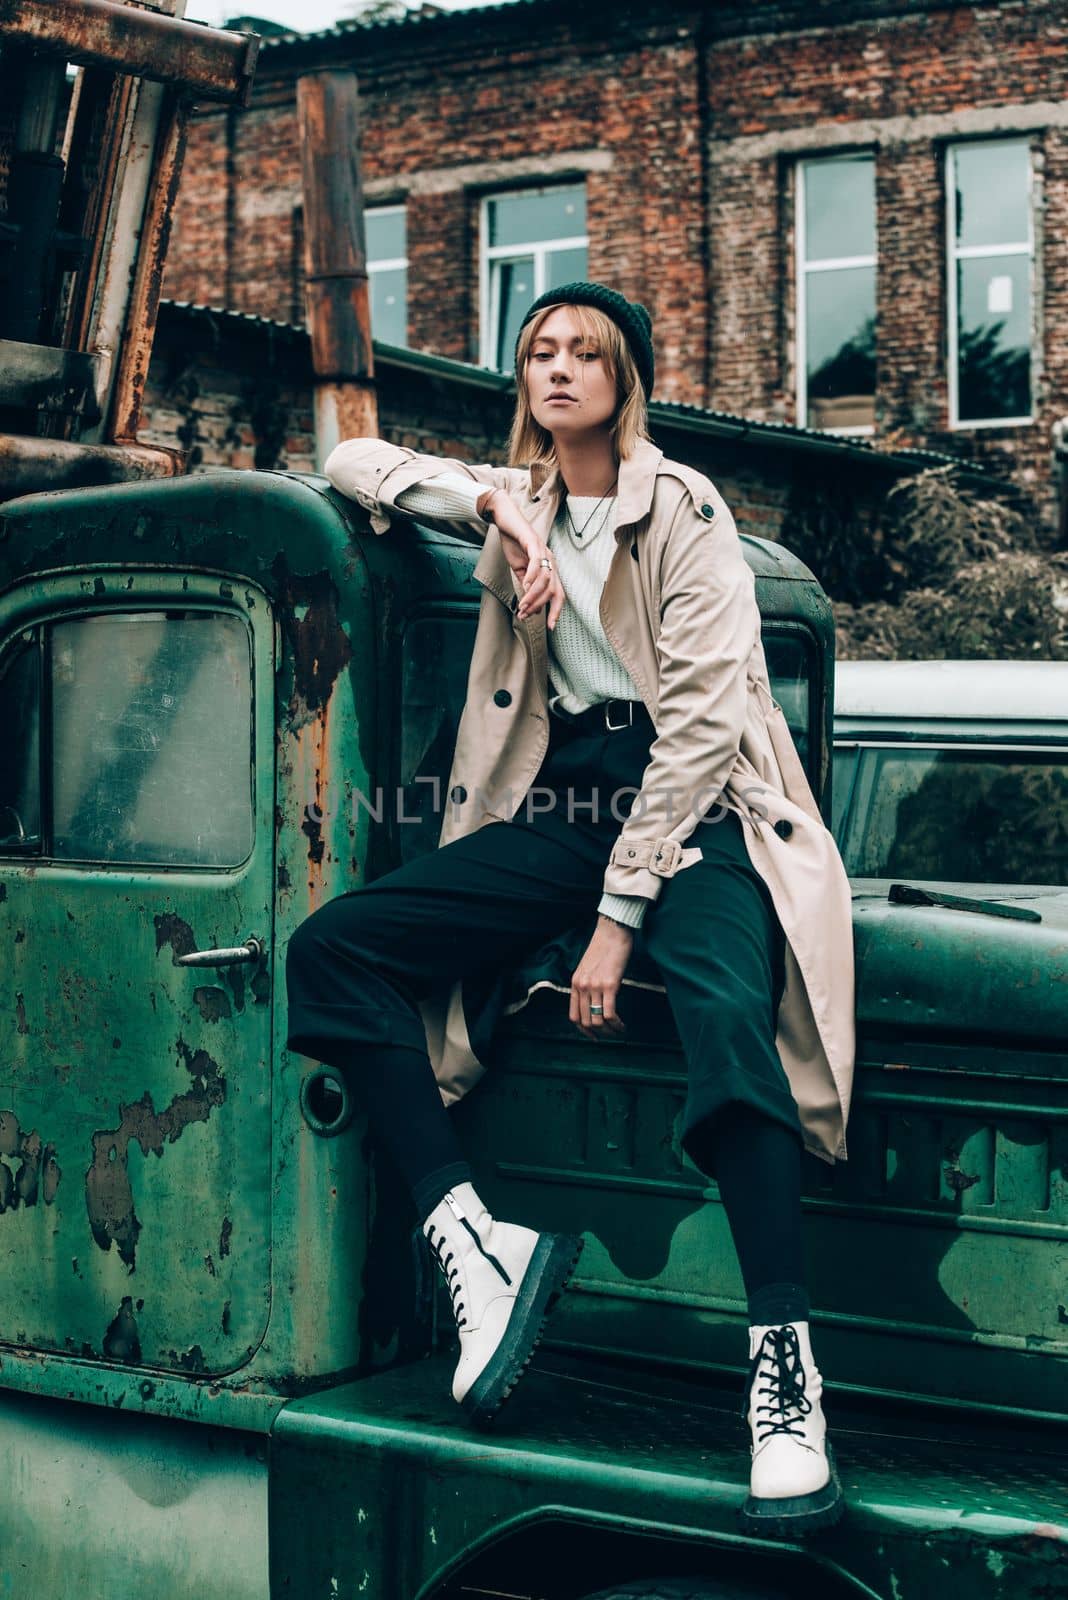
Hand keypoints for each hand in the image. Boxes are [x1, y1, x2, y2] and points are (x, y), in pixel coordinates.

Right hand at [479, 489, 565, 629]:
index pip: (558, 594)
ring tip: (522, 605)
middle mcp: (551, 561)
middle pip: (555, 590)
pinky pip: (538, 563)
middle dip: (542, 607)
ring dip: (533, 595)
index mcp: (550, 568)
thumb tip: (533, 606)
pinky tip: (525, 585)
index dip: (556, 611)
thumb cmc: (513, 543)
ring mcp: (544, 551)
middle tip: (526, 615)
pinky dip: (532, 577)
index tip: (550, 627)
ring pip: (546, 580)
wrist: (505, 518)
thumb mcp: (519, 569)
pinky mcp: (534, 542)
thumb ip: (527, 585)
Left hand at [569, 916, 632, 1039]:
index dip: (584, 1030)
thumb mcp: (588, 968)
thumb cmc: (604, 948)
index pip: (574, 1016)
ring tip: (619, 1031)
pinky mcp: (609, 985)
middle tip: (611, 1034)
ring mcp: (594, 986)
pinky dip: (616, 1024)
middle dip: (600, 1033)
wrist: (613, 932)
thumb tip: (594, 1003)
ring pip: (597, 1020)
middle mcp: (582, 986)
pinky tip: (623, 1025)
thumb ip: (587, 985)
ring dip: (609, 1031)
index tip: (594, 1036)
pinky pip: (609, 1013)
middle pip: (586, 1021)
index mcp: (575, 983)